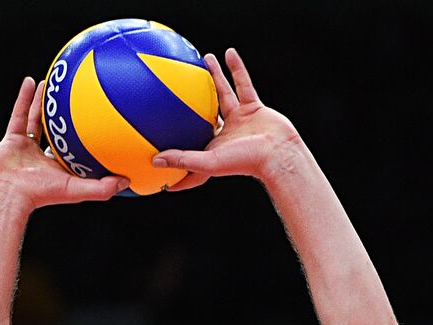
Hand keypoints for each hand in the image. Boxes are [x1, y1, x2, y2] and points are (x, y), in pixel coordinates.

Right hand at [0, 77, 127, 210]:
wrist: (9, 192)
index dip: (86, 142)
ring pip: (37, 121)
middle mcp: (44, 159)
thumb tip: (127, 181)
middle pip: (57, 135)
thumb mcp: (76, 190)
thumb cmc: (41, 195)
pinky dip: (24, 98)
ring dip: (43, 104)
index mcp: (60, 170)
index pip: (76, 153)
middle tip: (76, 100)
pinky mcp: (12, 140)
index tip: (99, 128)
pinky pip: (19, 114)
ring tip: (52, 86)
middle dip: (65, 120)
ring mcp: (27, 148)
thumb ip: (102, 188)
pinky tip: (31, 81)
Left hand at [152, 48, 297, 190]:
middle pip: (204, 118)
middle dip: (192, 106)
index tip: (157, 151)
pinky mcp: (254, 108)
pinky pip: (243, 84)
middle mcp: (225, 136)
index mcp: (212, 151)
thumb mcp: (208, 162)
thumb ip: (182, 159)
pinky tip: (228, 53)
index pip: (189, 152)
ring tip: (205, 60)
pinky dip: (237, 69)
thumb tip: (154, 161)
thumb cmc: (245, 162)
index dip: (175, 153)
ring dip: (215, 78)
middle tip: (178, 90)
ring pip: (224, 95)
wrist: (278, 154)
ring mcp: (240, 121)